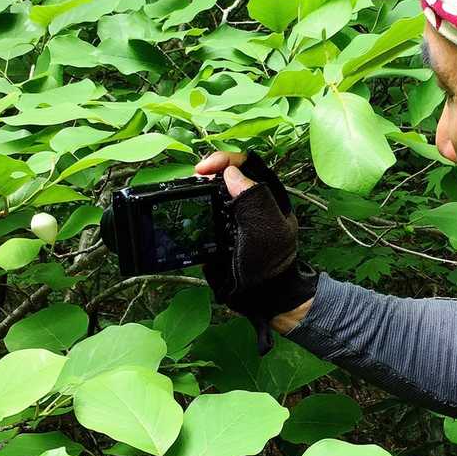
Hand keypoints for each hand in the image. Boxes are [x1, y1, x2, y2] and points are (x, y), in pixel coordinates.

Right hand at [193, 150, 318, 352]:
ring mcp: (234, 214)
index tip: (204, 169)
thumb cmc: (270, 262)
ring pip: (213, 190)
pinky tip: (186, 209)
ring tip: (186, 192)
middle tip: (192, 180)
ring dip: (199, 188)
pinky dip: (194, 206)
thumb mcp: (266, 230)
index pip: (247, 162)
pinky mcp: (219, 228)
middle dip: (208, 171)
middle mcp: (250, 200)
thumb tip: (231, 172)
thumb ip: (253, 200)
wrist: (260, 296)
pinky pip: (204, 210)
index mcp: (267, 195)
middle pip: (226, 172)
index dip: (224, 159)